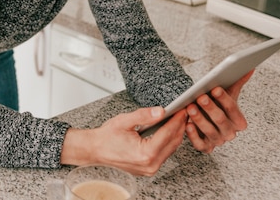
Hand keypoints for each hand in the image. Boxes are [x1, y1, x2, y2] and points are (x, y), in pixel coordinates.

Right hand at [60, 106, 186, 175]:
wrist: (94, 150)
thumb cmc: (106, 137)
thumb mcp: (125, 121)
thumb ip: (144, 115)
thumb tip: (161, 111)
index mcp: (145, 153)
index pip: (168, 134)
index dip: (177, 120)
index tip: (183, 110)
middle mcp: (150, 165)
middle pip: (173, 143)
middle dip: (180, 126)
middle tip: (184, 112)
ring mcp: (149, 169)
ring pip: (170, 149)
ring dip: (176, 134)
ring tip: (178, 119)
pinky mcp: (148, 169)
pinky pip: (164, 154)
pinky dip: (168, 142)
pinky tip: (169, 131)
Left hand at [185, 70, 253, 152]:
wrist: (206, 120)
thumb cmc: (217, 106)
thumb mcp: (227, 95)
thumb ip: (237, 82)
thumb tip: (249, 67)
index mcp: (239, 121)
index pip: (233, 110)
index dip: (224, 99)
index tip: (215, 88)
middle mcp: (230, 133)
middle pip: (221, 120)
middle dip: (211, 108)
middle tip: (200, 97)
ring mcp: (218, 141)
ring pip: (210, 132)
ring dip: (200, 119)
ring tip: (190, 107)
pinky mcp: (205, 147)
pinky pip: (200, 144)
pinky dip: (193, 135)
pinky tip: (187, 124)